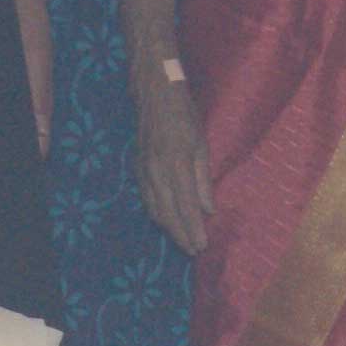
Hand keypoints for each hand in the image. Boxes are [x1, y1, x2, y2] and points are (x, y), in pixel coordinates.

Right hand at [134, 94, 213, 255]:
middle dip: (181, 235)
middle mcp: (157, 171)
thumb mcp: (201, 143)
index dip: (193, 228)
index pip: (186, 205)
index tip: (202, 245)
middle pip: (168, 213)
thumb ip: (203, 179)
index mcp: (177, 162)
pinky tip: (166, 221)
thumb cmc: (184, 115)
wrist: (154, 95)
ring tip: (183, 241)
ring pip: (155, 209)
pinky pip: (146, 199)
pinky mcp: (137, 169)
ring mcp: (144, 171)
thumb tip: (208, 210)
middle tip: (194, 250)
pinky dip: (157, 214)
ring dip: (168, 228)